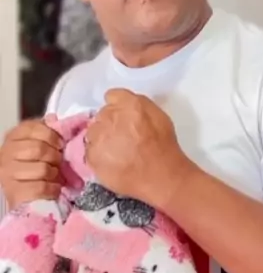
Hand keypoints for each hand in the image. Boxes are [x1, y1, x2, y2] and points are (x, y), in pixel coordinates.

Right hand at [0, 119, 63, 208]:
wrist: (27, 197)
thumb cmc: (34, 166)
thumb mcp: (39, 144)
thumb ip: (46, 130)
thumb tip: (53, 118)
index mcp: (12, 137)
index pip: (32, 128)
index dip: (51, 135)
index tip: (60, 143)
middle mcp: (4, 154)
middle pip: (39, 148)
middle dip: (55, 156)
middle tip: (57, 162)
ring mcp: (7, 174)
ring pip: (42, 169)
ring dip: (54, 173)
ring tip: (53, 175)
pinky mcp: (14, 193)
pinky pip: (41, 187)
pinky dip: (52, 188)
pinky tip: (52, 188)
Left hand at [85, 89, 189, 209]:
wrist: (160, 176)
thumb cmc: (164, 147)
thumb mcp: (159, 116)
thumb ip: (139, 105)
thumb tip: (125, 104)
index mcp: (129, 104)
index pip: (112, 95)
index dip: (117, 107)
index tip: (123, 118)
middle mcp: (110, 116)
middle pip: (101, 115)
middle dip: (109, 124)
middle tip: (122, 138)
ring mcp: (98, 136)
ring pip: (92, 132)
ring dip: (101, 139)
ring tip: (116, 152)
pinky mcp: (92, 156)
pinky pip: (89, 151)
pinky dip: (98, 156)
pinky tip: (112, 163)